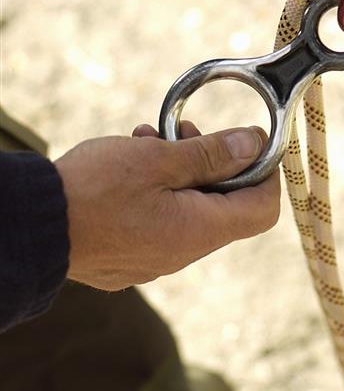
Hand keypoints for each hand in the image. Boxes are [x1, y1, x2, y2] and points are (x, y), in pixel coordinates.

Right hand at [55, 121, 278, 289]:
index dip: (265, 172)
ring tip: (149, 138)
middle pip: (224, 206)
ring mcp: (154, 259)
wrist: (32, 229)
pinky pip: (160, 221)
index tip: (247, 141)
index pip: (262, 209)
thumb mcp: (157, 160)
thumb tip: (255, 145)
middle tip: (186, 131)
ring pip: (188, 208)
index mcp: (197, 231)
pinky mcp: (129, 258)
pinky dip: (156, 190)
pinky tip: (130, 161)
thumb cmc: (93, 191)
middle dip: (212, 162)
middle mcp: (181, 253)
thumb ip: (211, 154)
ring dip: (179, 170)